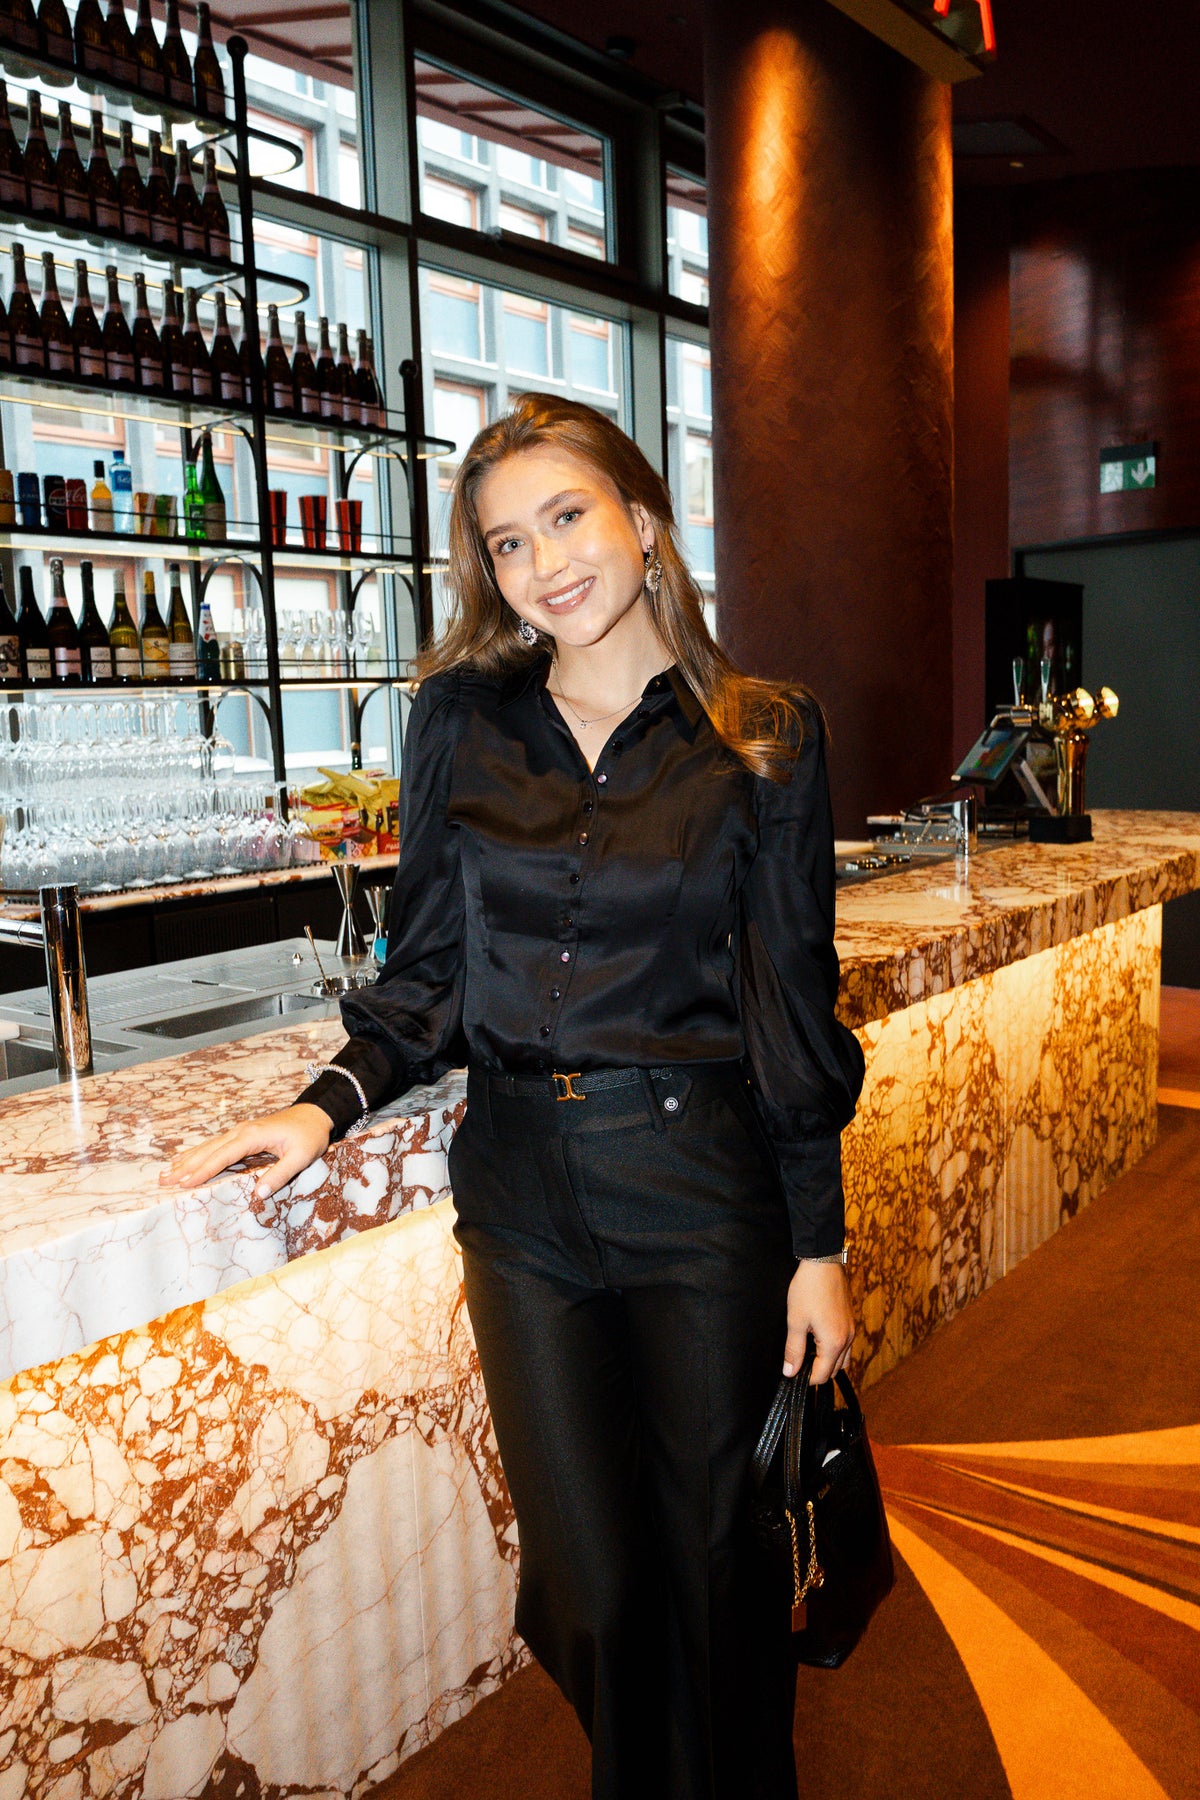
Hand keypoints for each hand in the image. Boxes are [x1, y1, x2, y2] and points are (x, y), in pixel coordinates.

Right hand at [161, 1104, 332, 1200]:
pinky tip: (186, 1160)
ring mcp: (240, 1131)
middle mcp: (241, 1131)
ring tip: (165, 1172)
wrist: (315, 1115)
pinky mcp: (242, 1134)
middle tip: (163, 1181)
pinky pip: (215, 1145)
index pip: (222, 1156)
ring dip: (187, 1159)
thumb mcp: (301, 1157)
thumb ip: (280, 1175)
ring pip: (208, 1147)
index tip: (185, 1183)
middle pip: (208, 1151)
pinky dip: (198, 1153)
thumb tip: (258, 1194)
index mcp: (252, 1136)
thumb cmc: (309, 1136)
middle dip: (185, 1166)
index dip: (203, 1171)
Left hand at [782, 1260, 854, 1385]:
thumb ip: (793, 1349)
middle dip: (817, 1372)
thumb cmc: (808, 1288)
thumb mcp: (795, 1320)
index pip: (822, 1376)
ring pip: (843, 1359)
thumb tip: (790, 1372)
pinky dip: (834, 1350)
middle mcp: (847, 1339)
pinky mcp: (851, 1320)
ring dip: (828, 1362)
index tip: (792, 1372)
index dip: (805, 1379)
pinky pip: (846, 1345)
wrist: (823, 1262)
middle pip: (834, 1370)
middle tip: (798, 1362)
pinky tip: (818, 1339)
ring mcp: (851, 1329)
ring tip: (808, 1352)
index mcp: (834, 1342)